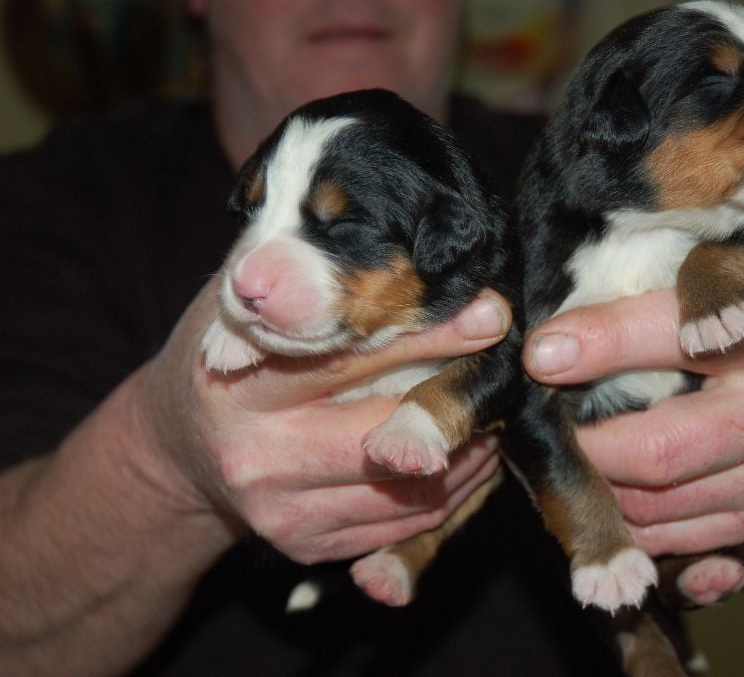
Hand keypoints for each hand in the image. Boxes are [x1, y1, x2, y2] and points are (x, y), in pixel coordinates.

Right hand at [135, 277, 510, 562]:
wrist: (179, 445)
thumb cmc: (223, 355)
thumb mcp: (243, 304)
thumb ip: (303, 280)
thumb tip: (408, 250)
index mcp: (241, 388)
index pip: (351, 360)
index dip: (430, 337)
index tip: (491, 313)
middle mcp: (260, 460)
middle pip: (391, 435)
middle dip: (462, 400)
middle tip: (510, 367)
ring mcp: (285, 514)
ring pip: (413, 490)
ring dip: (469, 450)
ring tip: (496, 407)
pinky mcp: (311, 548)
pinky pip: (407, 523)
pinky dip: (450, 487)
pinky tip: (467, 449)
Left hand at [522, 262, 743, 556]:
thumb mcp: (729, 274)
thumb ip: (661, 280)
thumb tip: (562, 313)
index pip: (673, 334)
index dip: (599, 343)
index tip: (541, 352)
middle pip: (659, 449)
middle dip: (585, 444)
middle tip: (542, 423)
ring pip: (656, 503)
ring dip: (599, 482)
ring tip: (571, 450)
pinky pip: (673, 536)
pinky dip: (627, 515)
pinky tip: (610, 482)